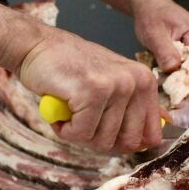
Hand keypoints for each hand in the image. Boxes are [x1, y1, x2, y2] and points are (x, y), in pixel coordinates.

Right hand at [18, 30, 161, 152]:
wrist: (37, 46)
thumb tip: (151, 142)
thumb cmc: (71, 68)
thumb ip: (132, 109)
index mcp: (145, 82)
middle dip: (100, 140)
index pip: (151, 135)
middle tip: (82, 121)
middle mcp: (136, 82)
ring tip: (69, 110)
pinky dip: (64, 129)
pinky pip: (80, 133)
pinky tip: (59, 110)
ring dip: (78, 134)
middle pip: (127, 142)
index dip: (126, 143)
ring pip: (102, 140)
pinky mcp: (92, 92)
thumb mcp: (111, 84)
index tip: (105, 132)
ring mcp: (115, 86)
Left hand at [132, 0, 188, 71]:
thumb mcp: (154, 34)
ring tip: (158, 66)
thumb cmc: (151, 14)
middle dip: (176, 76)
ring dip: (172, 73)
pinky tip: (162, 63)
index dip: (183, 77)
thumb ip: (165, 52)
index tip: (167, 84)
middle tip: (158, 74)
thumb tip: (173, 69)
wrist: (149, 6)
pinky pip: (185, 66)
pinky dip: (172, 68)